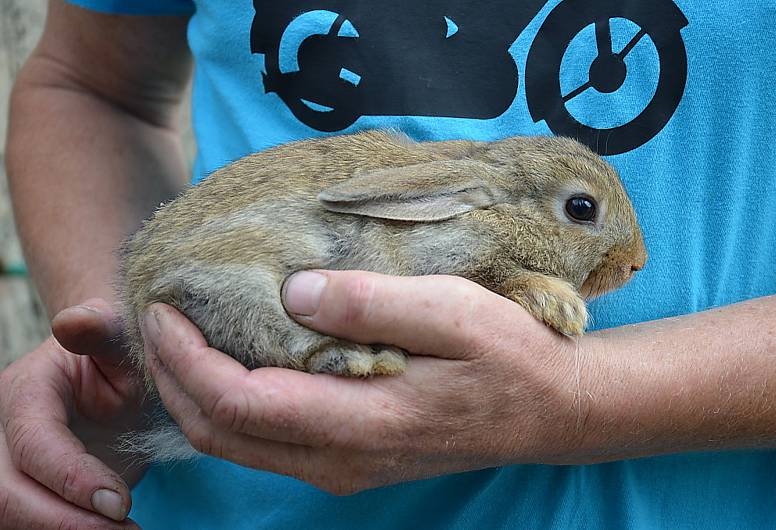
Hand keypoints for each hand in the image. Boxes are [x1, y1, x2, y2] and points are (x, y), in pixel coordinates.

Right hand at [0, 299, 143, 527]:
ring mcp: (9, 463)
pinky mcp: (24, 488)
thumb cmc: (120, 355)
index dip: (73, 479)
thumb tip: (73, 321)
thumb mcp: (121, 339)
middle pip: (6, 494)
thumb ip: (101, 330)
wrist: (114, 375)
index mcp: (25, 392)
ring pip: (10, 515)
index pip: (34, 444)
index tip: (121, 503)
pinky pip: (30, 521)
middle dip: (62, 522)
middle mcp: (3, 432)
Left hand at [142, 271, 591, 494]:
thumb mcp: (453, 312)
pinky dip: (231, 407)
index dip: (187, 358)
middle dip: (174, 379)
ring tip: (184, 339)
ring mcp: (344, 467)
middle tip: (158, 319)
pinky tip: (235, 365)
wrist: (552, 411)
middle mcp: (341, 458)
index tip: (164, 308)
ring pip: (238, 446)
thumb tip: (293, 290)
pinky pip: (267, 443)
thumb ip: (371, 304)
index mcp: (361, 421)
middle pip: (222, 434)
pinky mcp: (351, 460)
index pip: (237, 402)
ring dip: (198, 395)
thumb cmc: (510, 355)